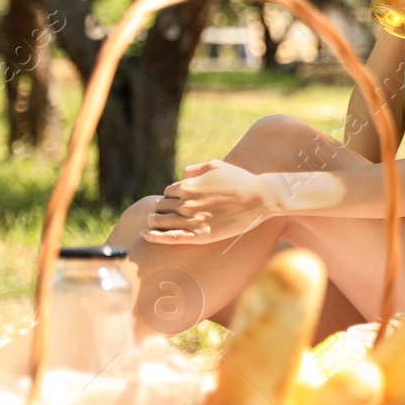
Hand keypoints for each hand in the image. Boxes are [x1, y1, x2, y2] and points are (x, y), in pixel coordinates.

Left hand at [141, 160, 279, 244]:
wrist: (260, 198)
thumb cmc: (240, 181)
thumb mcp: (216, 166)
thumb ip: (195, 169)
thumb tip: (183, 175)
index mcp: (188, 186)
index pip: (167, 193)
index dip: (171, 196)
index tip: (178, 200)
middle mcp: (186, 203)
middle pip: (161, 207)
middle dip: (162, 208)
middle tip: (166, 212)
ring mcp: (192, 220)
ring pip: (161, 221)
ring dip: (155, 221)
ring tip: (155, 222)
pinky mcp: (200, 235)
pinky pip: (170, 237)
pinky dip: (154, 236)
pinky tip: (145, 234)